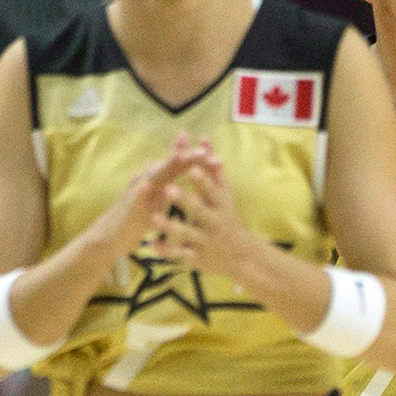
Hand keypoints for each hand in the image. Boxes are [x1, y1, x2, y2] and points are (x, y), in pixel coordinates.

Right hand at [88, 133, 214, 264]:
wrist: (114, 233)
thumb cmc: (140, 214)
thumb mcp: (160, 195)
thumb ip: (173, 178)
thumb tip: (187, 162)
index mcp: (160, 177)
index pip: (182, 165)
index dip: (199, 161)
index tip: (219, 159)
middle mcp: (149, 178)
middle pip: (171, 165)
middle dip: (188, 157)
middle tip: (205, 152)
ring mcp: (137, 190)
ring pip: (153, 175)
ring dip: (165, 166)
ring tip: (178, 157)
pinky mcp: (128, 205)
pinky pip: (134, 198)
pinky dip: (140, 191)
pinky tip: (146, 185)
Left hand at [146, 144, 254, 277]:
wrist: (242, 257)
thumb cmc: (228, 217)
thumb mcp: (225, 193)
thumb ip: (212, 167)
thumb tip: (202, 138)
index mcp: (221, 205)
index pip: (212, 190)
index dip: (203, 181)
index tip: (192, 168)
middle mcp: (214, 223)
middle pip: (199, 211)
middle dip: (184, 200)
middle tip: (168, 189)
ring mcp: (205, 241)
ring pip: (186, 233)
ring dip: (170, 226)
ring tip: (154, 217)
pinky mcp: (197, 258)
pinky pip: (179, 254)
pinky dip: (166, 250)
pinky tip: (153, 243)